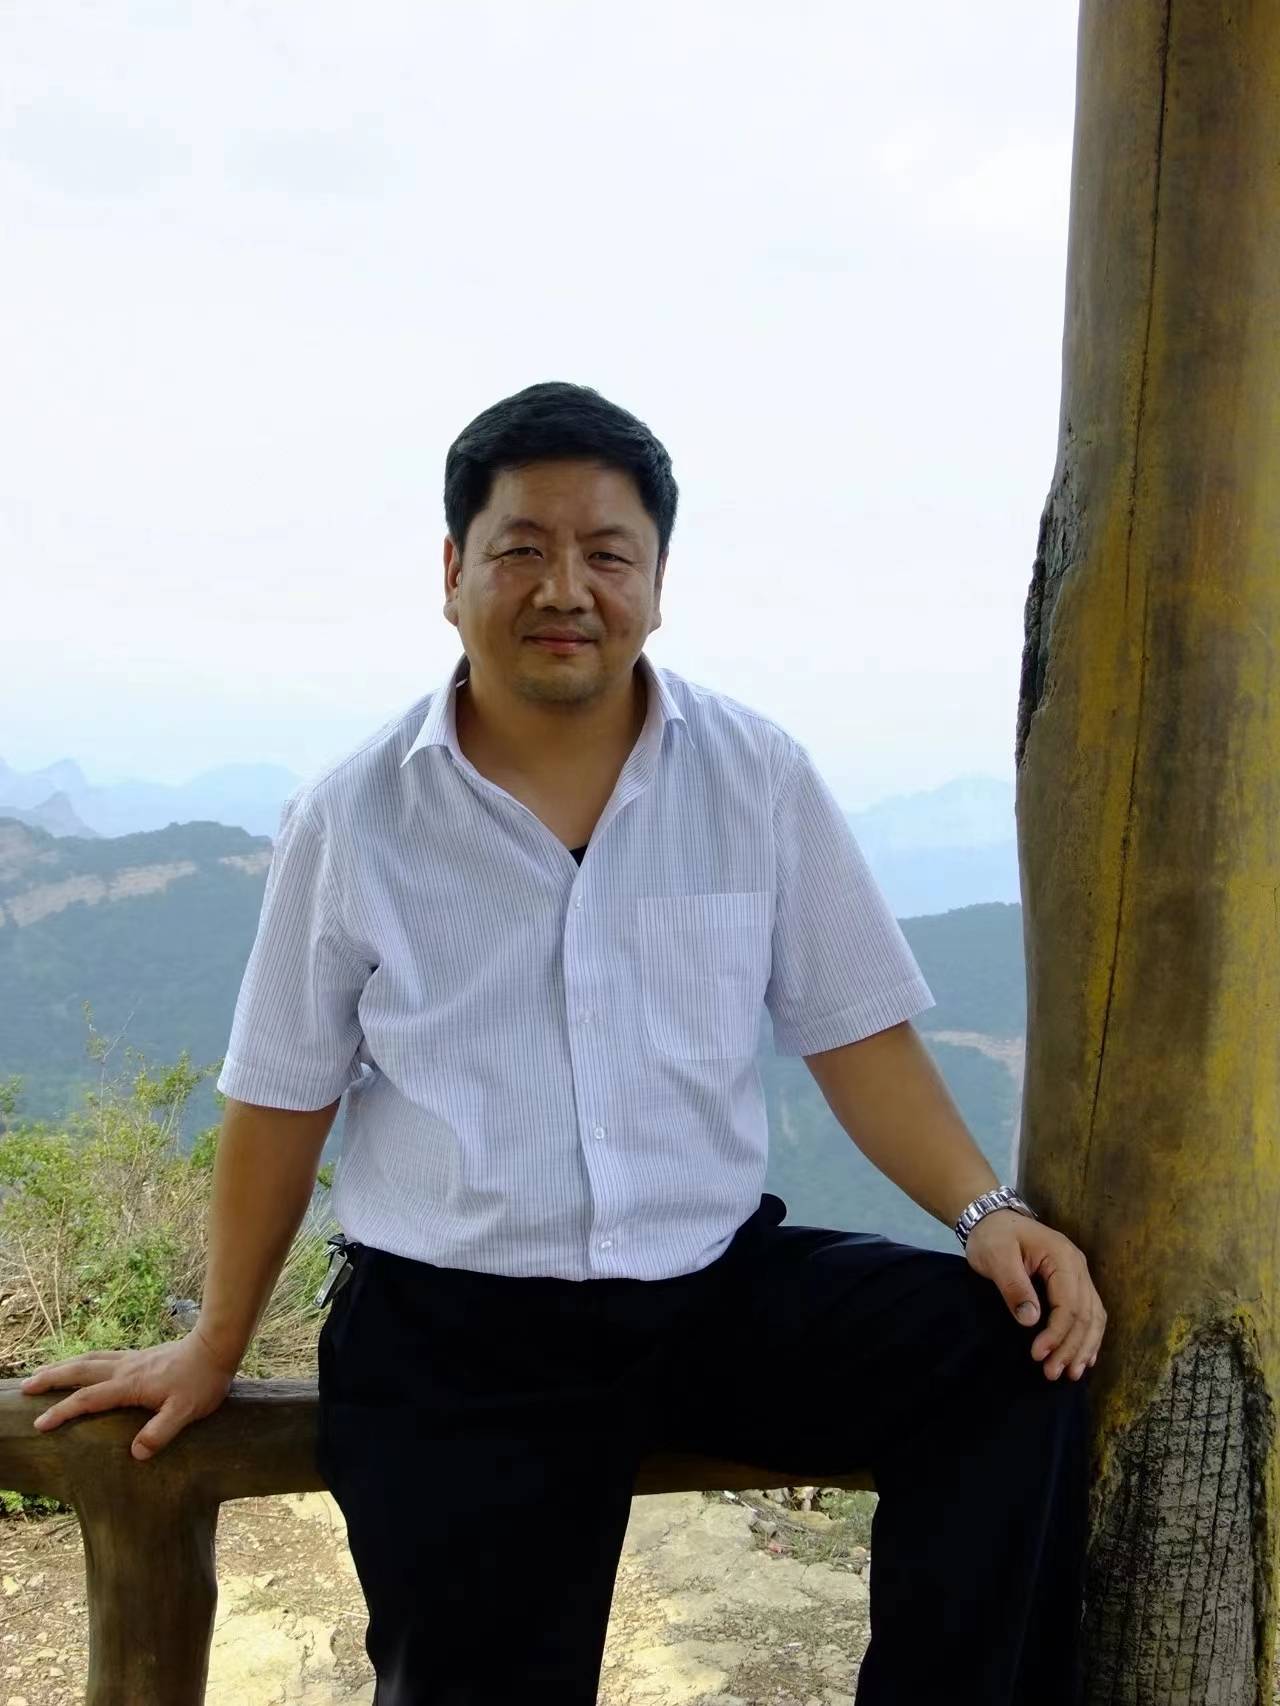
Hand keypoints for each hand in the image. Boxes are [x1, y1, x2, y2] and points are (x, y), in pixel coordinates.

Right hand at [19, 1328, 238, 1459]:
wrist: (217, 1345)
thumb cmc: (202, 1381)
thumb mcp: (186, 1412)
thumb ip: (161, 1432)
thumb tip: (135, 1453)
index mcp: (130, 1385)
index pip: (88, 1399)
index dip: (62, 1411)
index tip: (40, 1424)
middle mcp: (125, 1369)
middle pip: (79, 1371)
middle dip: (51, 1379)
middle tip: (25, 1387)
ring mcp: (131, 1360)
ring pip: (89, 1360)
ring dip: (64, 1367)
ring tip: (44, 1373)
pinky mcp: (140, 1357)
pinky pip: (102, 1357)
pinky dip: (84, 1361)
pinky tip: (84, 1366)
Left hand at [963, 1209, 1105, 1380]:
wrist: (992, 1219)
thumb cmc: (993, 1237)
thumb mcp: (996, 1257)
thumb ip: (1014, 1286)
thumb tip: (1031, 1320)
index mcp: (1063, 1258)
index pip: (1069, 1304)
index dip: (1057, 1334)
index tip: (1038, 1355)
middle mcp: (1078, 1267)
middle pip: (1086, 1315)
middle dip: (1071, 1347)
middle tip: (1053, 1373)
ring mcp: (1079, 1276)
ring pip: (1094, 1317)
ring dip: (1083, 1347)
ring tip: (1071, 1374)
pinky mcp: (1073, 1284)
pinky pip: (1090, 1313)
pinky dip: (1089, 1337)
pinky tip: (1085, 1358)